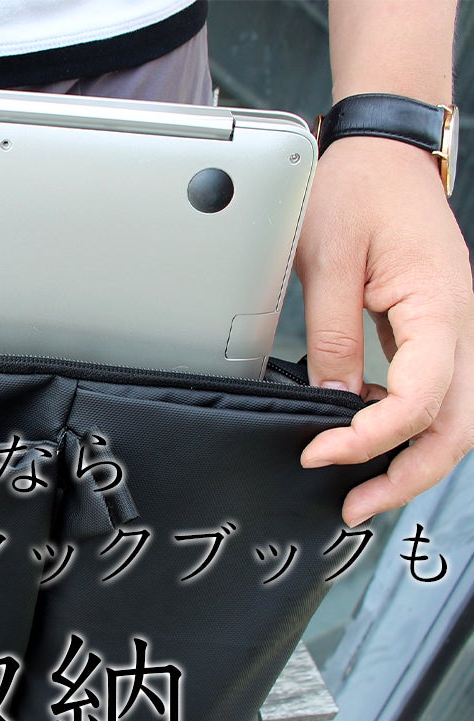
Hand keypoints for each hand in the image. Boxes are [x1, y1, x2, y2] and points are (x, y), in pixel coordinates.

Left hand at [294, 136, 473, 524]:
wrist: (386, 154)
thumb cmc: (360, 191)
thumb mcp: (327, 261)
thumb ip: (332, 335)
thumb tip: (331, 399)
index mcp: (441, 308)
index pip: (419, 401)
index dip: (370, 440)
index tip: (319, 453)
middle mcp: (464, 325)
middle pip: (458, 427)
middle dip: (408, 476)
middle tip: (353, 506)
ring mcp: (458, 330)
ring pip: (457, 417)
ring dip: (414, 460)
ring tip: (362, 489)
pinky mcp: (439, 331)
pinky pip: (438, 393)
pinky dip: (411, 428)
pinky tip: (368, 439)